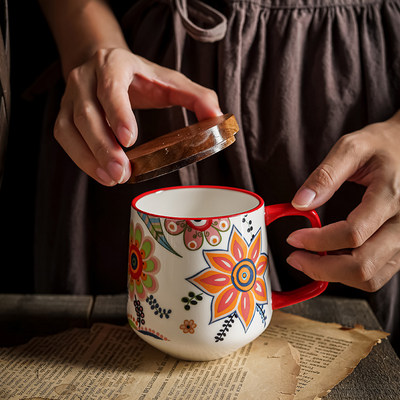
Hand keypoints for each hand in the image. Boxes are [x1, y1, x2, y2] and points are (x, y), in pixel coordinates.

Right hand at [54, 48, 221, 184]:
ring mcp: (70, 97)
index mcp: (113, 65)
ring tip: (112, 179)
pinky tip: (100, 174)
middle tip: (122, 173)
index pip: (110, 87)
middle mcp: (86, 79)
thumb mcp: (170, 81)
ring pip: (69, 128)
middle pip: (86, 114)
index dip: (117, 113)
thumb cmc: (141, 77)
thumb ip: (196, 96)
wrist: (103, 64)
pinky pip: (64, 138)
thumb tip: (218, 118)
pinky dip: (80, 159)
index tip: (129, 140)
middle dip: (102, 146)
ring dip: (89, 157)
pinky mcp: (64, 114)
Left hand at [286, 110, 399, 291]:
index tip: (293, 238)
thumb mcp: (353, 147)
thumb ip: (325, 175)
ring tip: (310, 260)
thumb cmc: (383, 145)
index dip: (317, 241)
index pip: (352, 234)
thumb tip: (300, 203)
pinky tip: (331, 258)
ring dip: (335, 275)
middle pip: (363, 266)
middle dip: (322, 268)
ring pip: (372, 277)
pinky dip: (350, 273)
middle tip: (296, 258)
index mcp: (391, 196)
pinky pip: (378, 273)